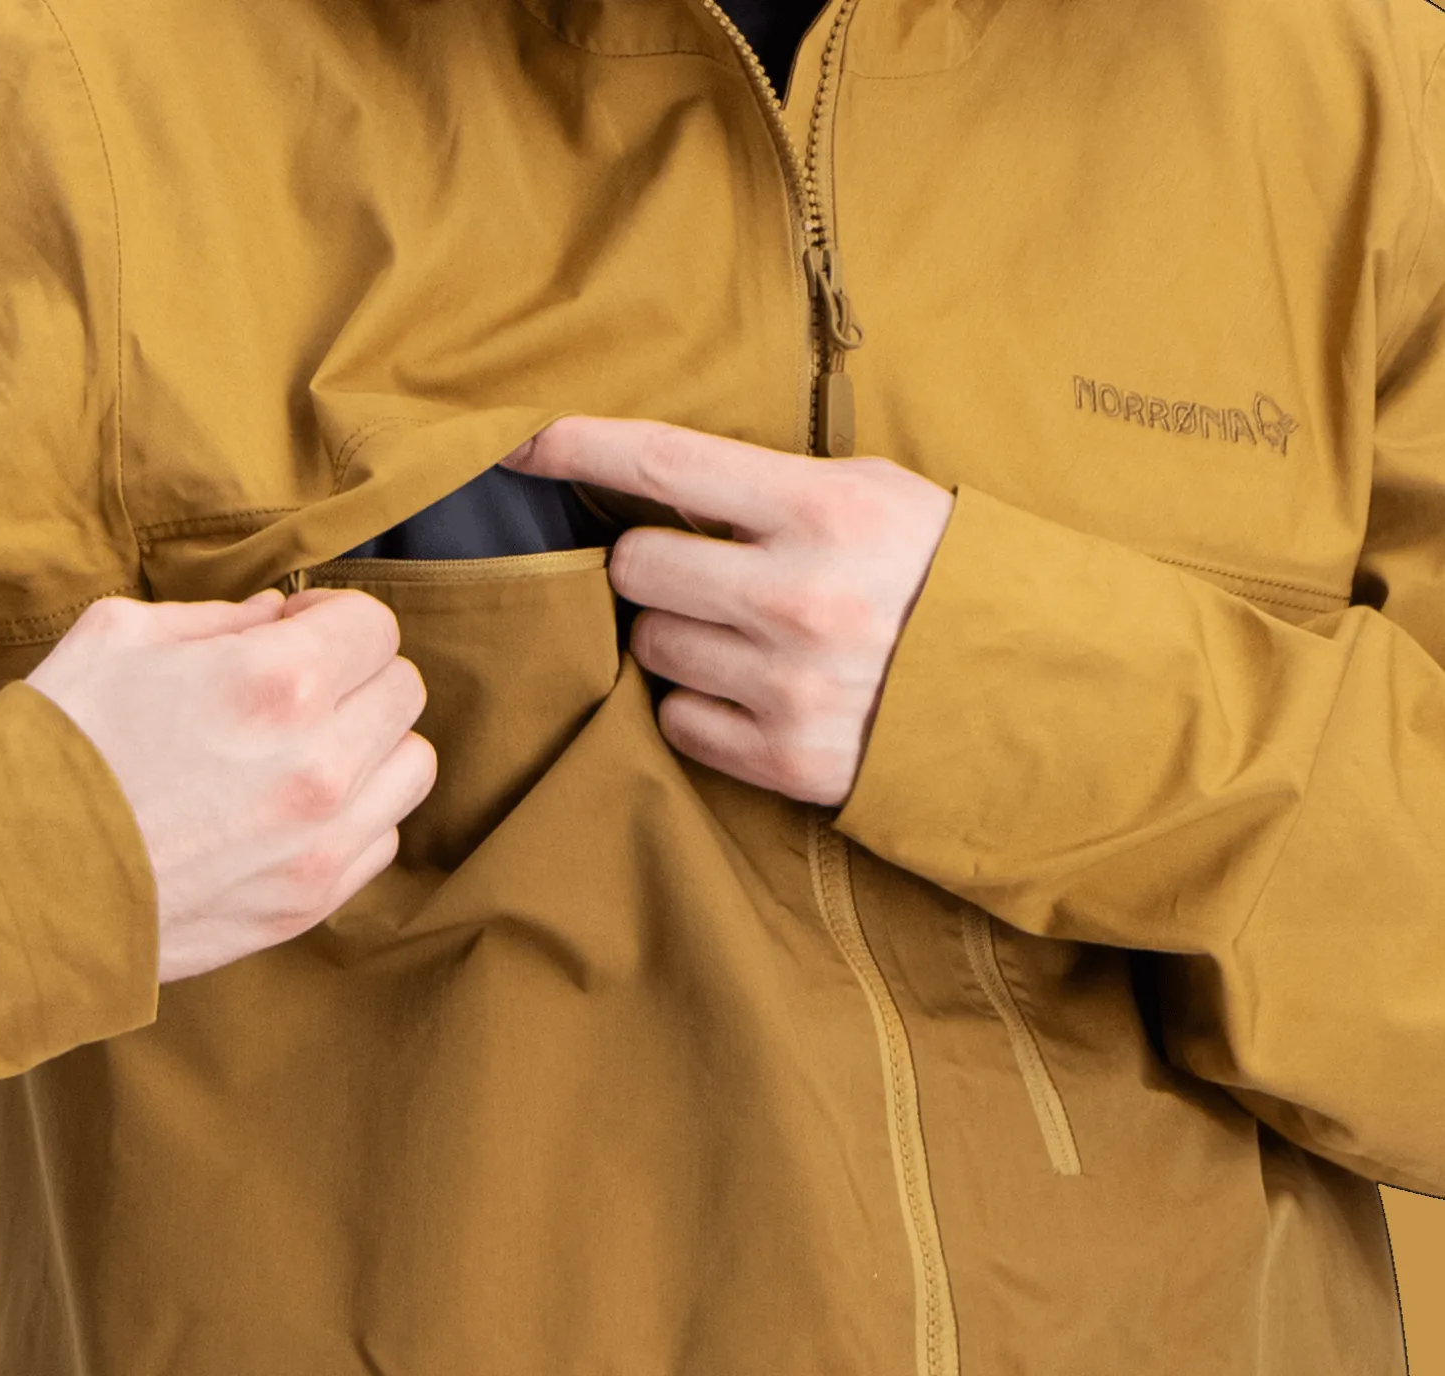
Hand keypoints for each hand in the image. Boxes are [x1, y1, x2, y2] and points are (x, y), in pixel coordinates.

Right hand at [24, 587, 437, 982]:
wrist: (11, 890)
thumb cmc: (54, 756)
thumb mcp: (115, 643)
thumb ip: (215, 618)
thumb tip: (277, 615)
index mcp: (278, 684)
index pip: (376, 627)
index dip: (338, 620)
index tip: (305, 630)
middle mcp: (322, 762)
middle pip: (404, 690)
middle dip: (359, 676)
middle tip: (305, 688)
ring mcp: (326, 839)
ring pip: (413, 764)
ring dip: (373, 746)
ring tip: (309, 749)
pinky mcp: (316, 898)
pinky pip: (384, 835)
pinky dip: (356, 815)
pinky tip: (297, 809)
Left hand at [502, 417, 954, 806]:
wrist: (1035, 694)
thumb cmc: (945, 578)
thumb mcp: (878, 497)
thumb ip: (769, 487)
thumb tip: (647, 485)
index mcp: (826, 511)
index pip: (661, 463)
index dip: (572, 446)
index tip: (514, 441)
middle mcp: (800, 598)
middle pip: (634, 570)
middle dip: (652, 568)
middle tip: (702, 574)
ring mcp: (792, 687)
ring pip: (652, 649)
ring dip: (679, 636)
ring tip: (748, 638)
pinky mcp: (790, 761)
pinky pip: (679, 722)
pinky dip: (701, 705)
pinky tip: (756, 693)